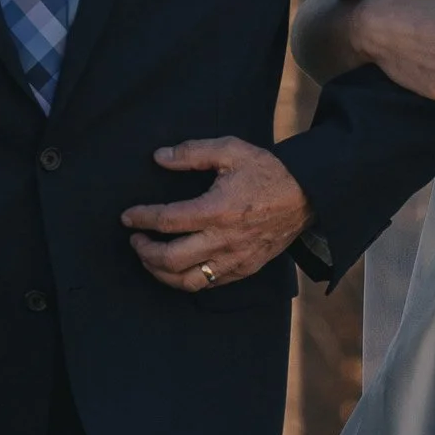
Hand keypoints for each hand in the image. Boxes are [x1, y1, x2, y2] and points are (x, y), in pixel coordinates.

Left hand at [123, 136, 312, 292]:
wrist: (306, 195)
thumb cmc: (267, 171)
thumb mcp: (231, 150)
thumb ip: (192, 152)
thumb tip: (160, 157)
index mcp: (216, 210)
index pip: (166, 221)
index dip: (141, 219)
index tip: (127, 217)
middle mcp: (223, 240)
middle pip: (170, 259)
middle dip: (144, 252)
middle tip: (135, 241)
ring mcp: (234, 259)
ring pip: (187, 281)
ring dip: (160, 273)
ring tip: (150, 259)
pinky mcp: (244, 269)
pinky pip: (208, 285)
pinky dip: (186, 280)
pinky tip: (179, 268)